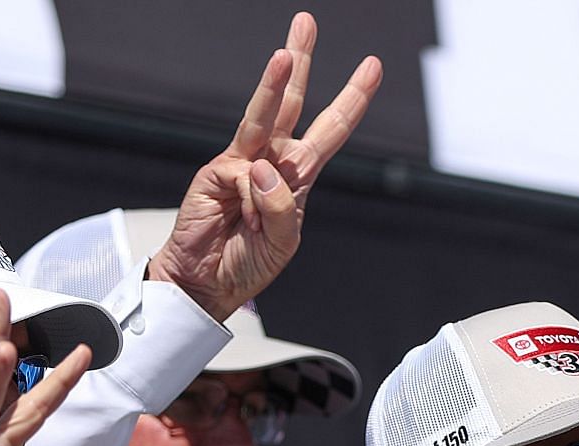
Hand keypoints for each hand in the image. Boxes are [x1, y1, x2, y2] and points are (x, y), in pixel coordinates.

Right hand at [149, 12, 381, 320]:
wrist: (206, 285)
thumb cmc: (246, 264)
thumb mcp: (282, 243)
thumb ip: (281, 208)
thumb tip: (263, 168)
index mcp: (297, 178)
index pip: (330, 131)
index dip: (351, 99)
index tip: (372, 66)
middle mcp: (272, 162)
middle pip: (292, 104)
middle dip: (300, 62)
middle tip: (306, 23)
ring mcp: (242, 164)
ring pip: (263, 116)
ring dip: (273, 85)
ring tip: (283, 54)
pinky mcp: (217, 173)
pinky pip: (246, 174)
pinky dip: (254, 196)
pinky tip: (246, 216)